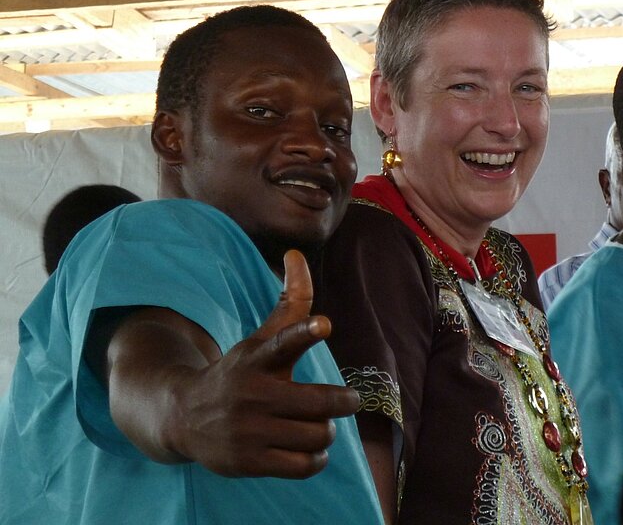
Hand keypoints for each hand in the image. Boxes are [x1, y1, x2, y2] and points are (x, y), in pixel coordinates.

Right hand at [168, 250, 359, 477]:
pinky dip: (315, 459)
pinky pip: (306, 465)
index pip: (285, 340)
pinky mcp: (249, 461)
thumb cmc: (239, 372)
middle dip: (344, 402)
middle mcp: (254, 392)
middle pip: (322, 402)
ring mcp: (250, 429)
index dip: (306, 331)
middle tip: (345, 400)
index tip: (324, 323)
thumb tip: (297, 253)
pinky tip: (308, 450)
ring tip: (317, 425)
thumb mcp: (260, 337)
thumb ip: (290, 300)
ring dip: (326, 431)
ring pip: (319, 434)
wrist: (182, 416)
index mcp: (259, 357)